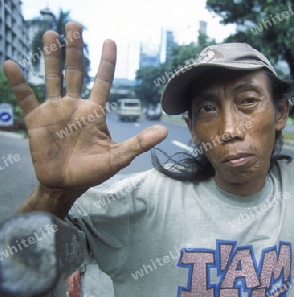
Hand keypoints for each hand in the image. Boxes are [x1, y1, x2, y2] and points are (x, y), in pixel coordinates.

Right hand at [3, 22, 167, 189]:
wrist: (66, 185)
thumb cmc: (93, 171)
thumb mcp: (118, 157)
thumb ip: (139, 143)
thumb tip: (164, 132)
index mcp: (94, 111)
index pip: (102, 80)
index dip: (106, 61)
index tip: (109, 40)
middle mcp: (75, 106)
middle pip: (75, 71)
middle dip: (75, 49)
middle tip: (75, 25)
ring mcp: (55, 110)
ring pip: (53, 77)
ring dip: (51, 56)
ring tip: (51, 33)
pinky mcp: (37, 119)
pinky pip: (26, 97)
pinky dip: (18, 82)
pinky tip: (11, 64)